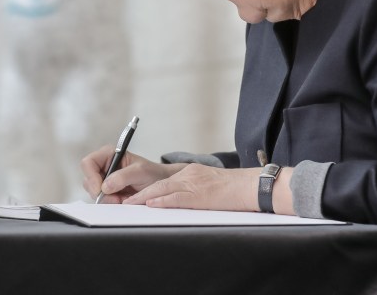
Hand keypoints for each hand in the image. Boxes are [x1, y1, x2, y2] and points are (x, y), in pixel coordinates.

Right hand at [80, 146, 181, 202]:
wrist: (160, 185)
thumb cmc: (152, 173)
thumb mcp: (140, 171)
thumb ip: (123, 176)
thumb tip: (106, 186)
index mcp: (108, 154)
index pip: (88, 163)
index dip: (91, 176)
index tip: (101, 189)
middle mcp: (104, 166)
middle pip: (88, 180)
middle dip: (100, 192)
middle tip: (116, 198)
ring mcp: (104, 180)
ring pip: (93, 192)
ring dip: (108, 199)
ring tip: (124, 197)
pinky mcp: (108, 192)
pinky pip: (102, 200)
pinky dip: (111, 203)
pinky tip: (123, 200)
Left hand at [123, 164, 260, 211]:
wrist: (251, 186)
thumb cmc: (235, 190)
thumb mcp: (210, 185)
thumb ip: (193, 191)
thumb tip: (176, 203)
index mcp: (191, 173)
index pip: (164, 180)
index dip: (147, 189)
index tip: (134, 196)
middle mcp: (189, 175)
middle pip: (158, 182)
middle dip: (139, 192)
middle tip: (124, 200)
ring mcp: (194, 184)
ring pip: (163, 189)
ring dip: (143, 198)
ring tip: (129, 204)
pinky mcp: (201, 194)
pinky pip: (177, 197)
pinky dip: (162, 200)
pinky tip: (151, 204)